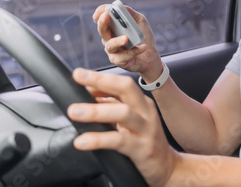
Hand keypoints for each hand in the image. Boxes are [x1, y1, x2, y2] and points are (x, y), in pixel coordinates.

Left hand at [67, 68, 178, 186]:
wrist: (166, 167)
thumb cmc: (144, 141)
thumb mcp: (129, 121)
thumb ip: (112, 107)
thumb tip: (89, 92)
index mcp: (141, 103)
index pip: (122, 83)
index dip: (100, 78)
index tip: (79, 74)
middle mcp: (146, 112)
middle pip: (126, 88)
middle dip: (101, 80)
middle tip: (78, 77)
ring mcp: (146, 129)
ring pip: (123, 113)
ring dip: (96, 111)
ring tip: (74, 112)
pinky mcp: (142, 148)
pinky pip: (119, 141)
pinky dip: (98, 140)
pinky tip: (82, 142)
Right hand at [94, 4, 162, 79]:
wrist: (150, 56)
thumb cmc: (143, 37)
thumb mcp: (140, 21)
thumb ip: (131, 14)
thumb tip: (122, 7)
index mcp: (112, 26)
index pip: (100, 17)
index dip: (100, 12)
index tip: (106, 9)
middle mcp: (109, 38)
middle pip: (101, 30)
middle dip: (102, 22)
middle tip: (107, 16)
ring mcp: (112, 50)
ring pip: (110, 45)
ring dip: (118, 41)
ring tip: (126, 39)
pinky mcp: (118, 60)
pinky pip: (123, 56)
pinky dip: (134, 51)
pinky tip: (142, 47)